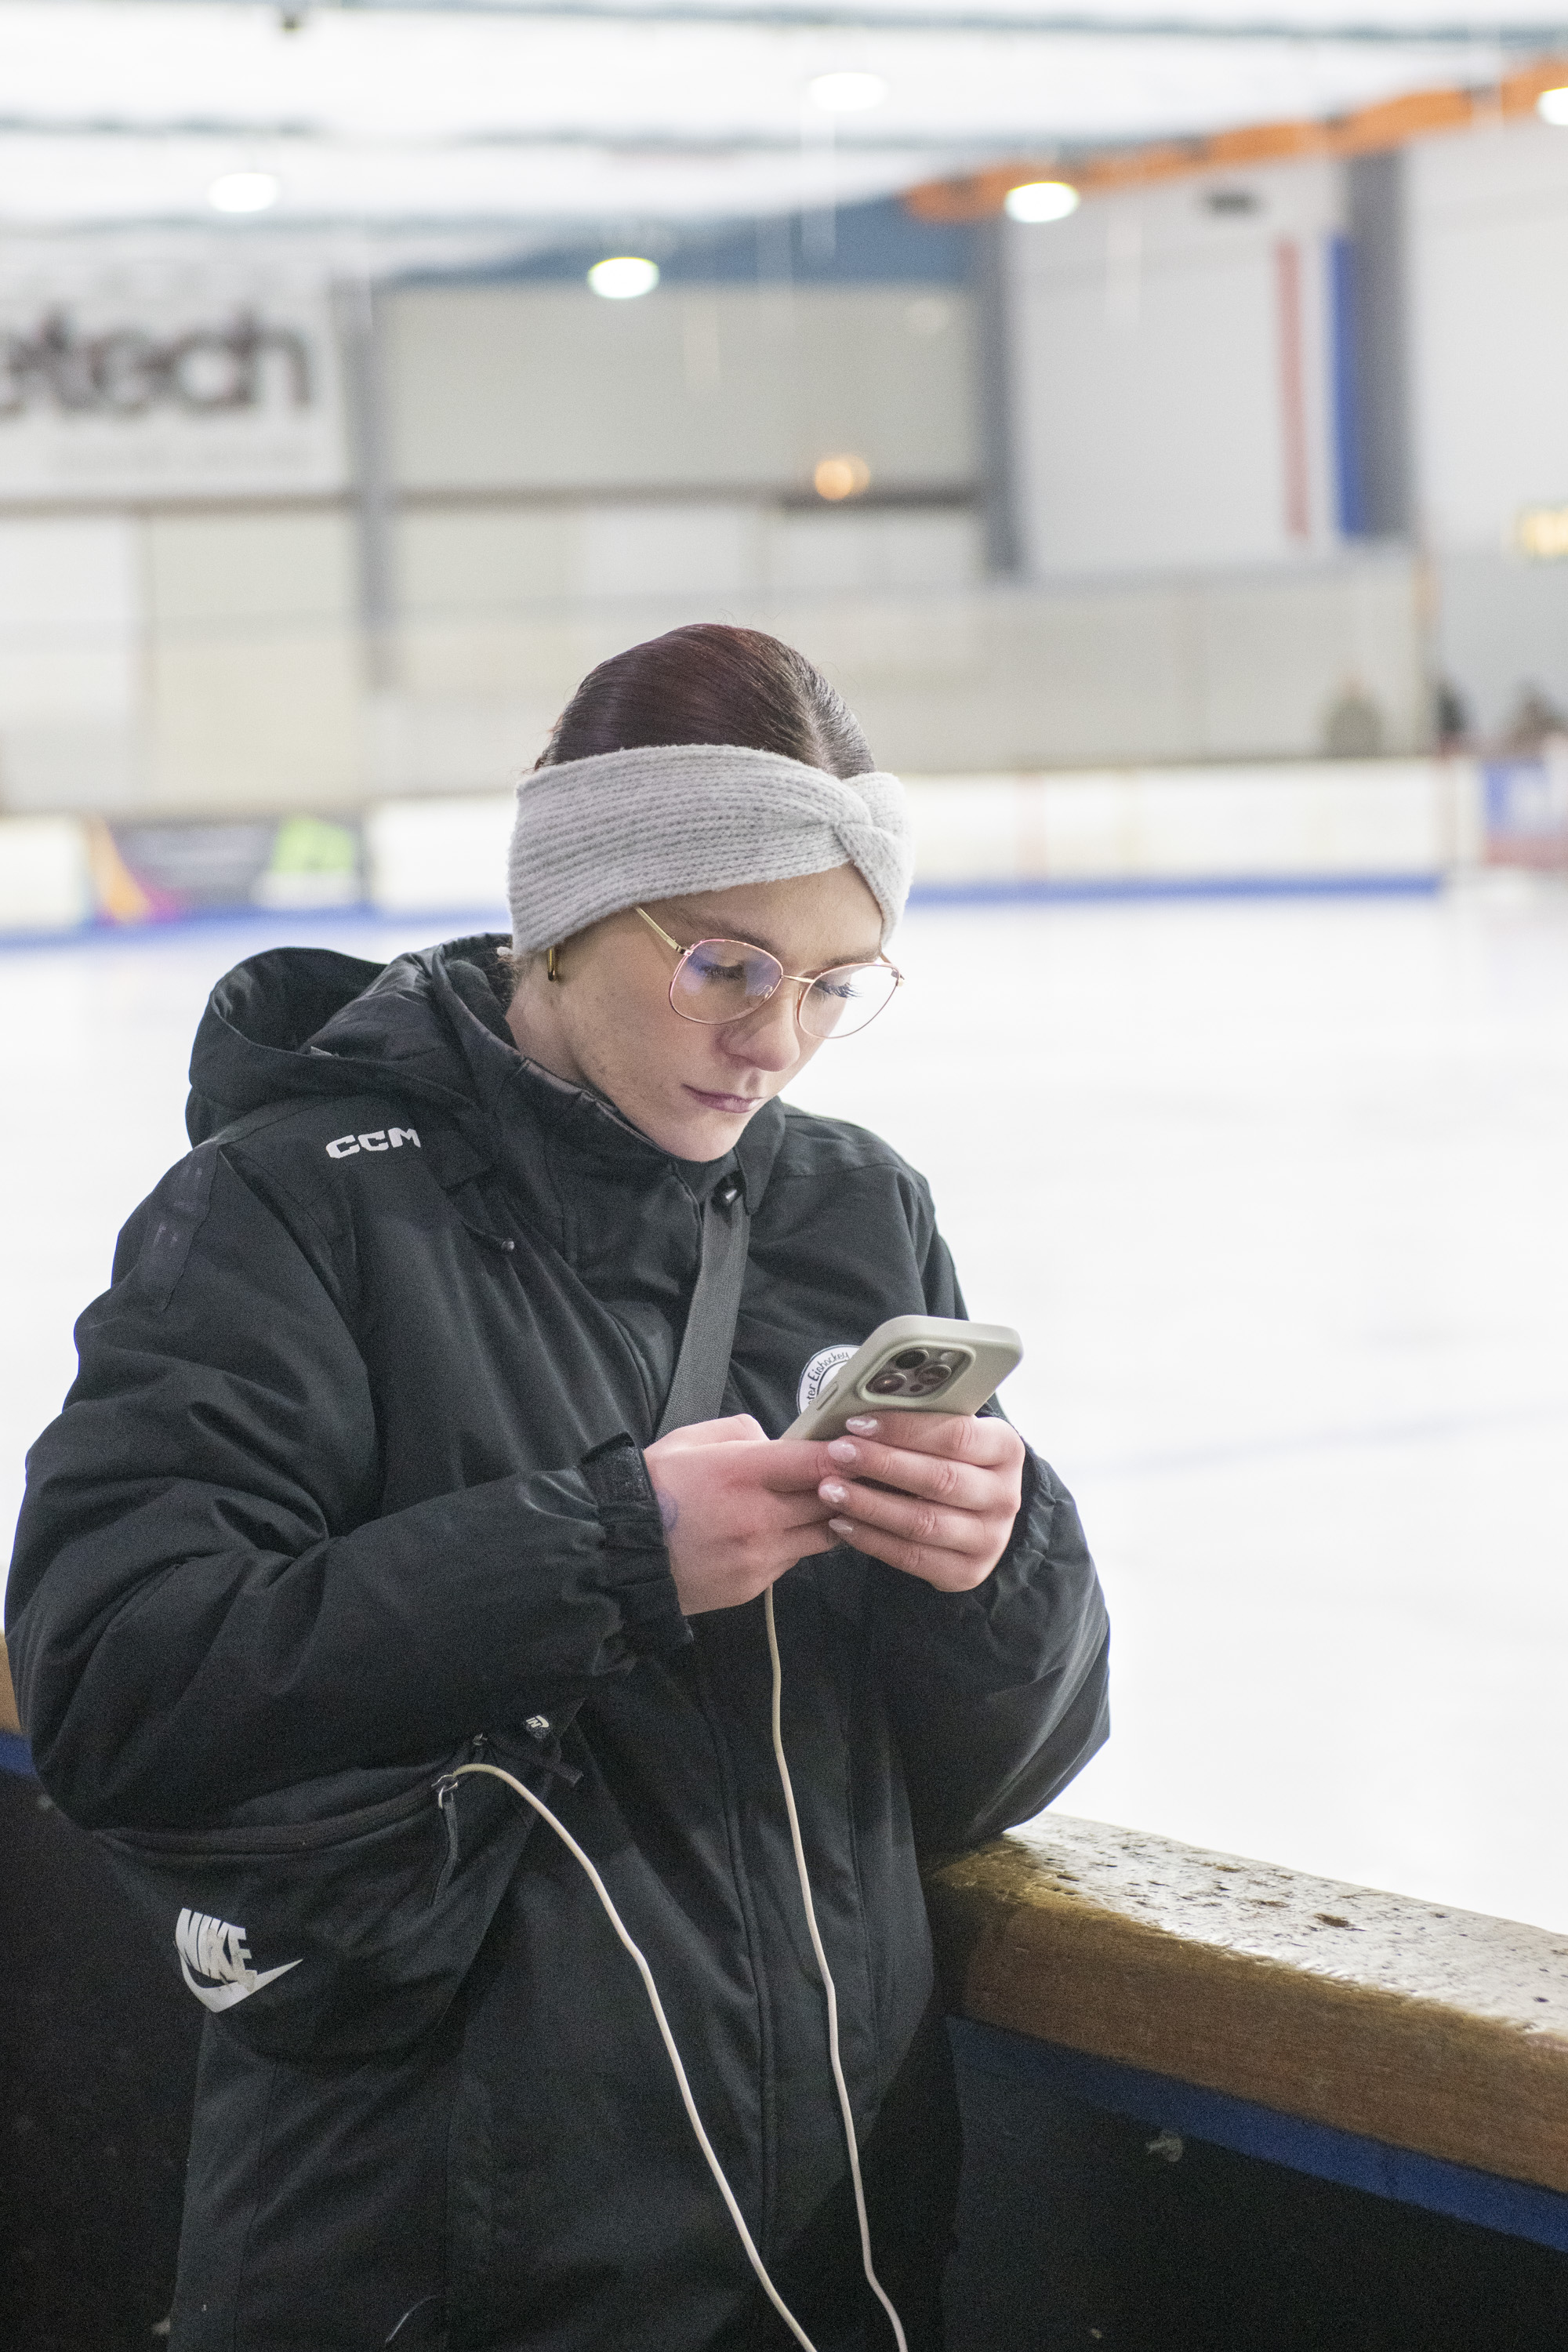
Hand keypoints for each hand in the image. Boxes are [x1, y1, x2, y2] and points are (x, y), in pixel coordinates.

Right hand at [644, 1416, 837, 1614]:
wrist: (619, 1555)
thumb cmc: (655, 1489)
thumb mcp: (688, 1441)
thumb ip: (741, 1433)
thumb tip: (778, 1444)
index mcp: (740, 1472)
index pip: (815, 1462)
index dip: (843, 1455)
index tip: (855, 1450)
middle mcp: (757, 1517)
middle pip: (830, 1501)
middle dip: (841, 1487)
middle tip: (847, 1477)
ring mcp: (759, 1556)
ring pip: (822, 1535)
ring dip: (824, 1518)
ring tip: (812, 1505)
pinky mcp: (755, 1585)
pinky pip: (793, 1560)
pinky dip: (793, 1544)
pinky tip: (773, 1533)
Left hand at [810, 1412, 1024, 1591]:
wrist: (977, 1517)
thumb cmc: (950, 1462)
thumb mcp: (948, 1436)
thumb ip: (919, 1422)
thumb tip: (862, 1409)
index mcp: (1006, 1449)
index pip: (956, 1435)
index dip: (904, 1429)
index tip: (858, 1423)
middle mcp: (1005, 1496)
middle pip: (939, 1479)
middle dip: (881, 1465)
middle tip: (837, 1454)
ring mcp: (990, 1538)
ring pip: (922, 1522)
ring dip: (869, 1505)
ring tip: (831, 1490)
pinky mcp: (968, 1572)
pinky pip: (912, 1557)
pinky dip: (872, 1540)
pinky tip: (842, 1523)